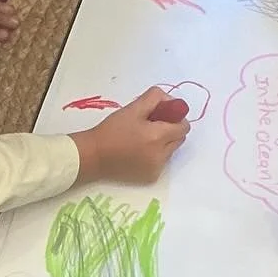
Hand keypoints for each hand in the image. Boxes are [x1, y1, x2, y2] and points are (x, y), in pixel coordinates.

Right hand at [72, 86, 190, 184]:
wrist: (93, 156)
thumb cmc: (112, 130)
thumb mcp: (133, 108)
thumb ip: (155, 98)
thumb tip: (171, 101)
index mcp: (158, 137)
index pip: (184, 126)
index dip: (175, 118)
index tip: (161, 115)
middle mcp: (161, 155)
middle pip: (179, 139)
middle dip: (169, 130)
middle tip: (150, 126)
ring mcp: (157, 168)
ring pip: (170, 151)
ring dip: (162, 143)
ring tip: (140, 140)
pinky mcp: (150, 178)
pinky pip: (161, 162)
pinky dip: (154, 156)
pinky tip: (137, 153)